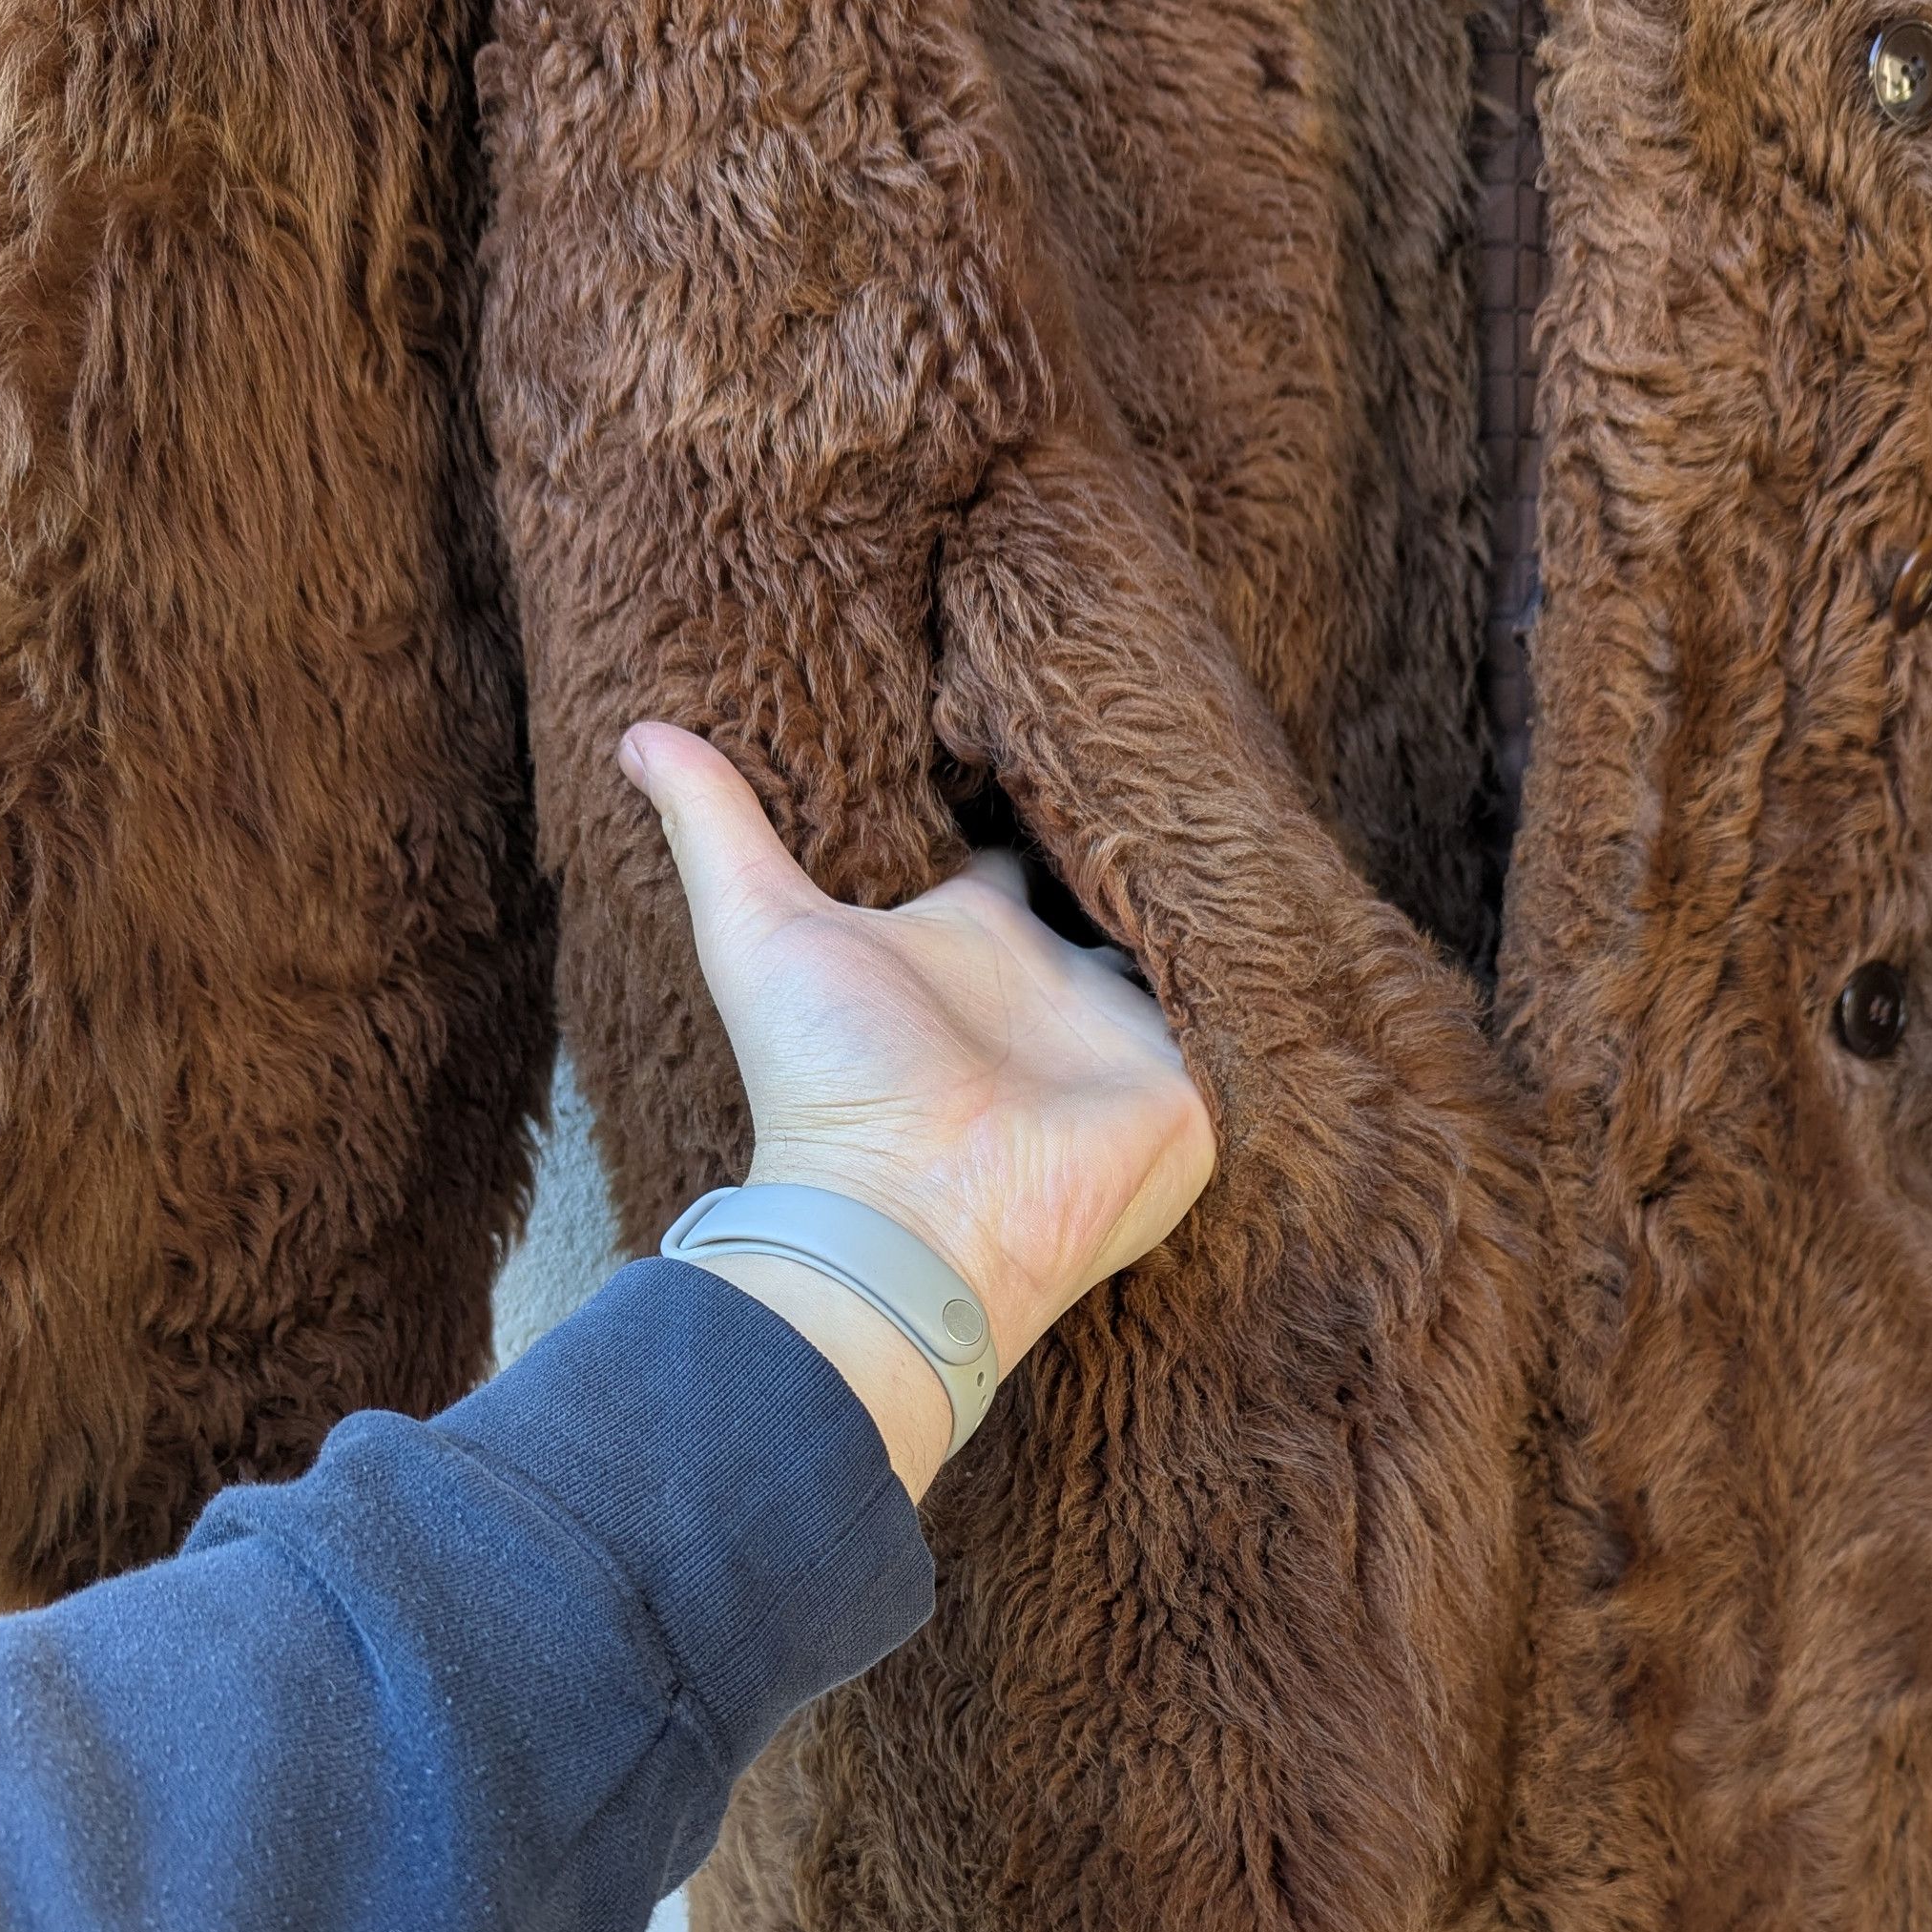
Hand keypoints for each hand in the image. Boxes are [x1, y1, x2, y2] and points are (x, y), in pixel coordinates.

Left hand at [619, 723, 1215, 1495]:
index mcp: (967, 943)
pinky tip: (1296, 878)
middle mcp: (1052, 986)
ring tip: (1254, 780)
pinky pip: (1254, 1000)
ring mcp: (1129, 1036)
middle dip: (1139, 825)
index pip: (1011, 853)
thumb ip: (714, 827)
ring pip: (1188, 935)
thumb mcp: (758, 930)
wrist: (909, 1221)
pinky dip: (1272, 953)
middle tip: (1175, 729)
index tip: (1052, 710)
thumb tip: (635, 731)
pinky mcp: (1197, 1082)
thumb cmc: (826, 1087)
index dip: (1030, 790)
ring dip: (1212, 880)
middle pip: (1109, 886)